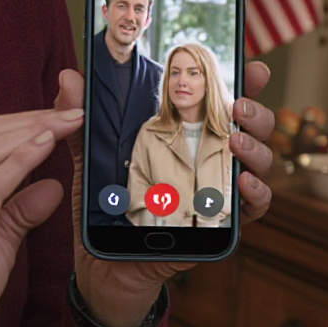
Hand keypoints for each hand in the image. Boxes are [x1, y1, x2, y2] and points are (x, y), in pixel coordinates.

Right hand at [0, 103, 78, 326]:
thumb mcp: (0, 239)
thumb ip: (22, 209)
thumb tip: (52, 186)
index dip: (30, 116)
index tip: (66, 107)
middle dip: (38, 114)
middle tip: (78, 105)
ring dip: (36, 128)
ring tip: (71, 119)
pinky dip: (22, 157)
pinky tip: (47, 144)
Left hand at [69, 60, 276, 326]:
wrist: (104, 259)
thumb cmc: (104, 204)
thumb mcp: (89, 159)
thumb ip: (81, 119)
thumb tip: (68, 76)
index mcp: (188, 135)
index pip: (223, 101)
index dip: (245, 82)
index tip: (251, 67)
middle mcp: (211, 157)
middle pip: (253, 127)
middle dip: (255, 113)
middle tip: (238, 107)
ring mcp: (221, 189)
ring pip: (259, 162)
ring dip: (256, 149)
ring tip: (236, 141)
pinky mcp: (222, 223)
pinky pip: (255, 206)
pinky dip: (256, 192)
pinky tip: (243, 182)